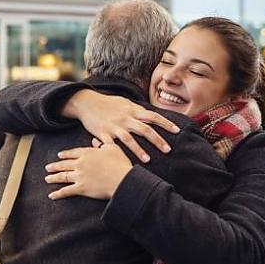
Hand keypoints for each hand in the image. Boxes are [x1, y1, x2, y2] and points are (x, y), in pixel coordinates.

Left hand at [44, 142, 132, 199]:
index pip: (73, 153)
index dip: (65, 154)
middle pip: (64, 164)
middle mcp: (80, 163)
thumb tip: (94, 140)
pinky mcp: (81, 188)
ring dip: (54, 178)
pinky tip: (51, 195)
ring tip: (47, 178)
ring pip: (63, 176)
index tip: (59, 155)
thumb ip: (101, 144)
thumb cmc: (120, 163)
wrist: (122, 179)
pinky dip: (58, 194)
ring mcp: (79, 176)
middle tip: (48, 167)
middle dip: (55, 166)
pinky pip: (66, 191)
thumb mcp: (112, 148)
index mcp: (87, 153)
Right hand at [61, 89, 178, 162]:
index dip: (166, 123)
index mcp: (132, 111)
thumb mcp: (125, 102)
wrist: (87, 102)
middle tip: (168, 150)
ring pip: (129, 139)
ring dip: (139, 150)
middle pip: (145, 129)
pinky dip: (115, 152)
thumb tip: (152, 116)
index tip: (177, 131)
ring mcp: (113, 127)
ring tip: (148, 160)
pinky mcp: (102, 133)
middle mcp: (125, 118)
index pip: (153, 116)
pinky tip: (120, 161)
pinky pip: (110, 144)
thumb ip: (138, 110)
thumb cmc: (107, 103)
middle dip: (157, 140)